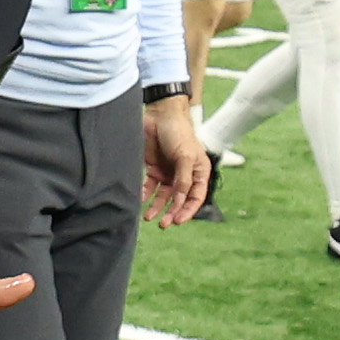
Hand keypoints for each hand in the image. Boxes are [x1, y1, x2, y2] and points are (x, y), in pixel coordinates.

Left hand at [140, 94, 213, 224]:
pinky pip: (149, 186)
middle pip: (178, 199)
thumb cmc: (179, 132)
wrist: (160, 114)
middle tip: (162, 224)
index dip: (187, 210)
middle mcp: (184, 174)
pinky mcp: (154, 168)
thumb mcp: (185, 157)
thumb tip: (179, 200)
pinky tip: (141, 200)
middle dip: (171, 212)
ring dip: (156, 207)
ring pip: (163, 196)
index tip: (178, 221)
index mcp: (198, 172)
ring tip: (148, 217)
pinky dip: (145, 194)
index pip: (195, 197)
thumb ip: (183, 179)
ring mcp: (168, 172)